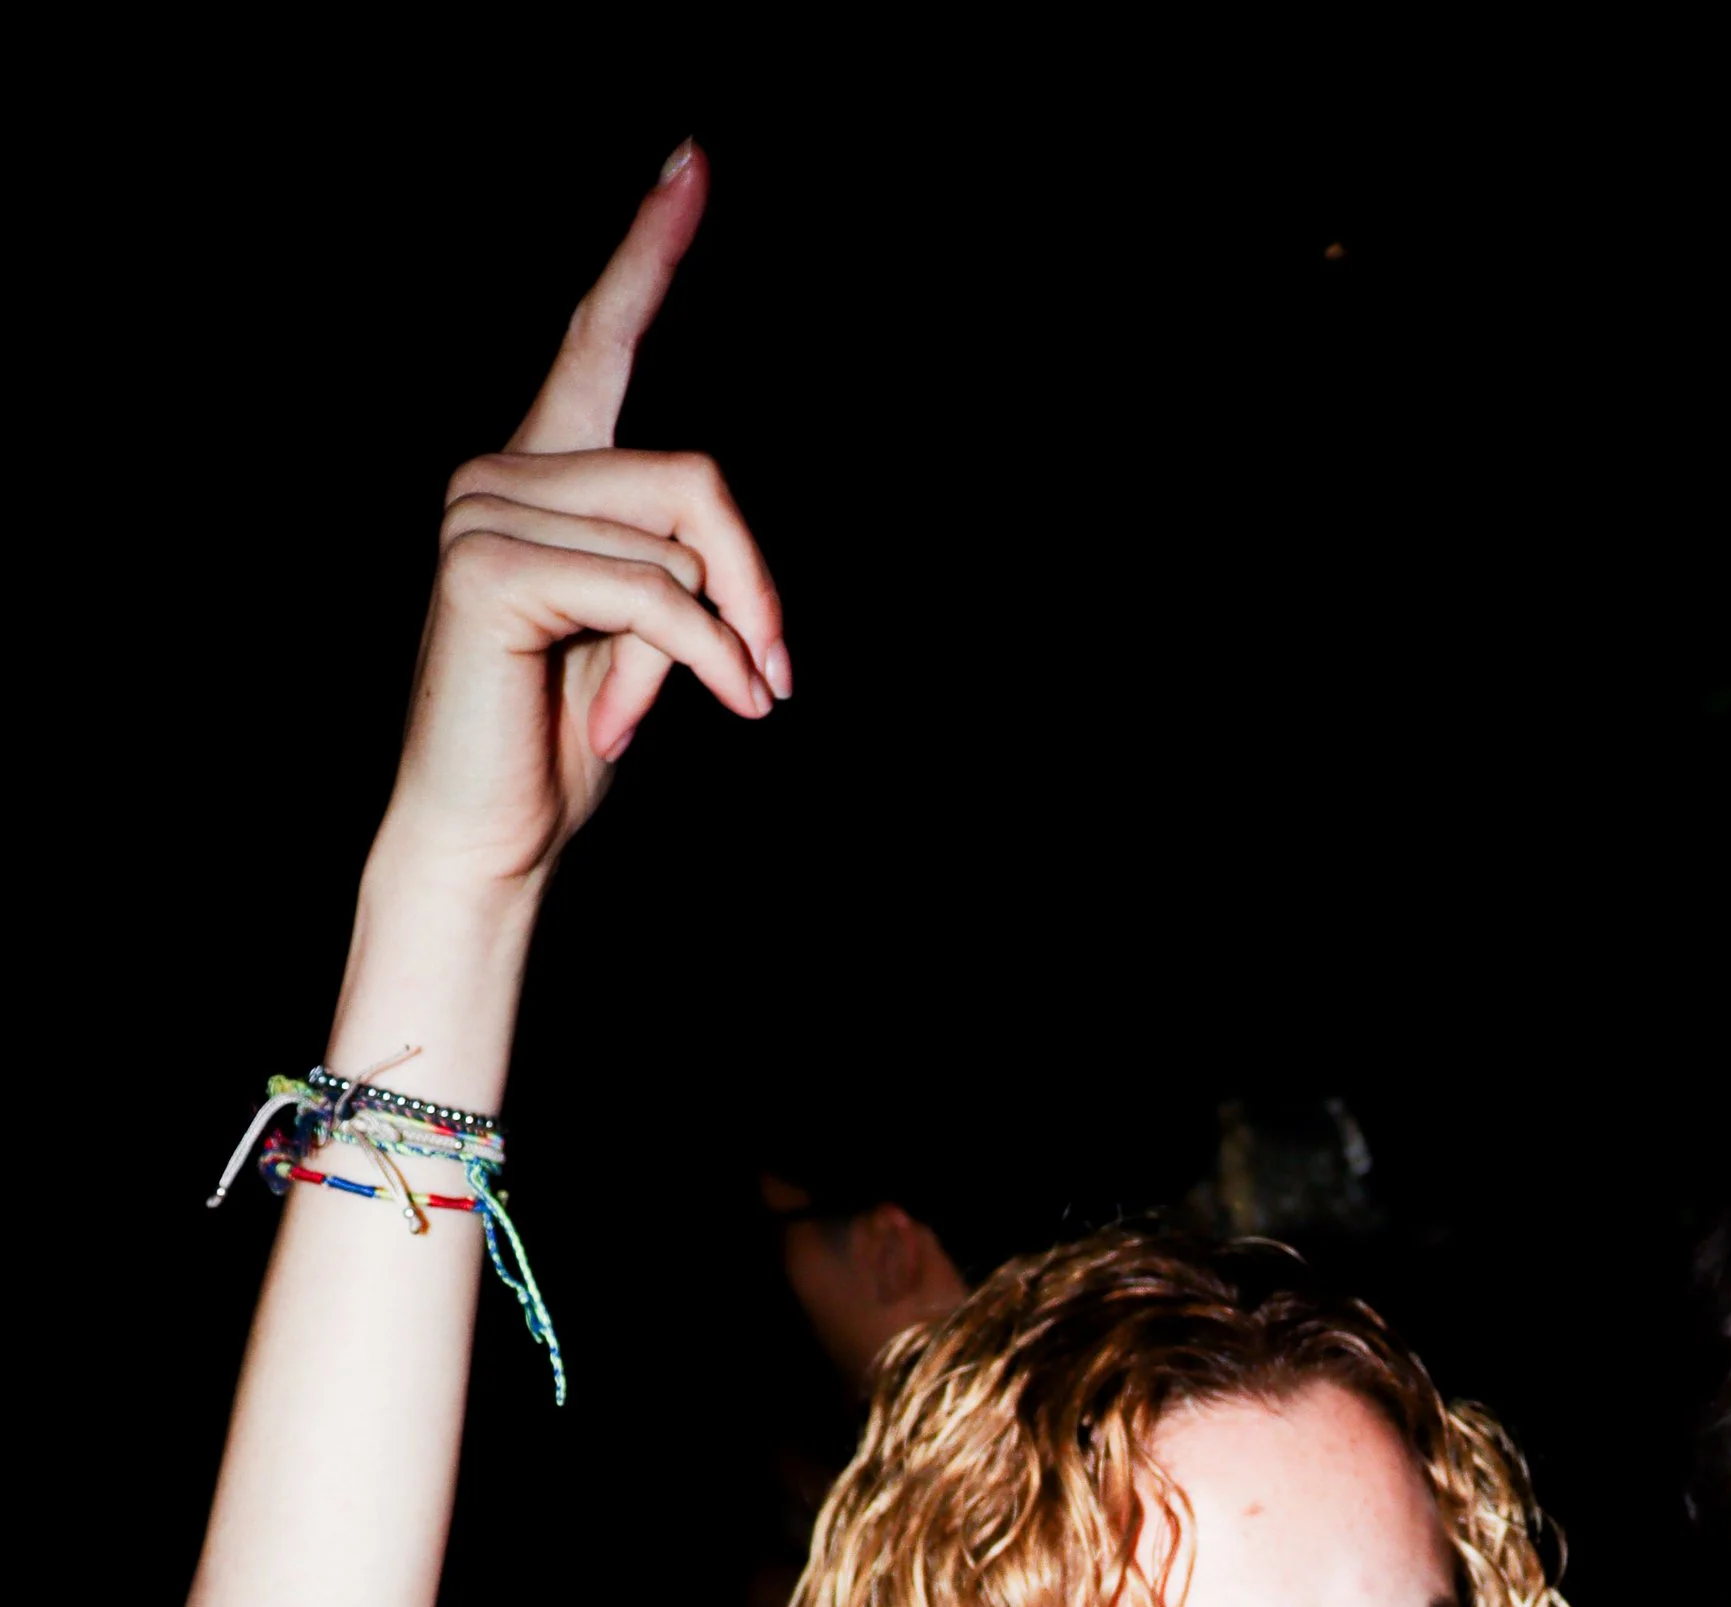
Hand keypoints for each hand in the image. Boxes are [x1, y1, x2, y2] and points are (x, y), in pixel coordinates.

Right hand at [383, 141, 785, 890]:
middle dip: (750, 587)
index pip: (599, 342)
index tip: (692, 162)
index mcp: (540, 473)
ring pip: (677, 540)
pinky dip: (699, 659)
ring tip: (681, 712)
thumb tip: (723, 543)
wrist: (490, 839)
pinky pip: (650, 590)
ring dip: (712, 643)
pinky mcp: (485, 567)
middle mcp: (499, 470)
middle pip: (693, 476)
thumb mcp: (644, 634)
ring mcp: (480, 511)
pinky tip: (696, 714)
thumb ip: (675, 555)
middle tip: (769, 680)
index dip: (647, 254)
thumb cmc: (564, 746)